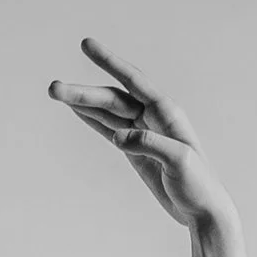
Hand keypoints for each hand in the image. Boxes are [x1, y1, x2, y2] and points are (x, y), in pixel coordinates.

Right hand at [48, 36, 231, 232]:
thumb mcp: (179, 163)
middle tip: (53, 88)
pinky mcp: (135, 150)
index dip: (109, 62)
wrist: (203, 211)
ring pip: (107, 112)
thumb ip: (151, 144)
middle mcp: (152, 116)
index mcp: (166, 112)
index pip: (132, 81)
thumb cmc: (198, 185)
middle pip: (112, 98)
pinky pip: (109, 128)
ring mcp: (141, 132)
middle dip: (83, 92)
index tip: (86, 45)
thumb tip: (119, 137)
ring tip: (55, 93)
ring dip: (81, 103)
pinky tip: (76, 109)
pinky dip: (91, 119)